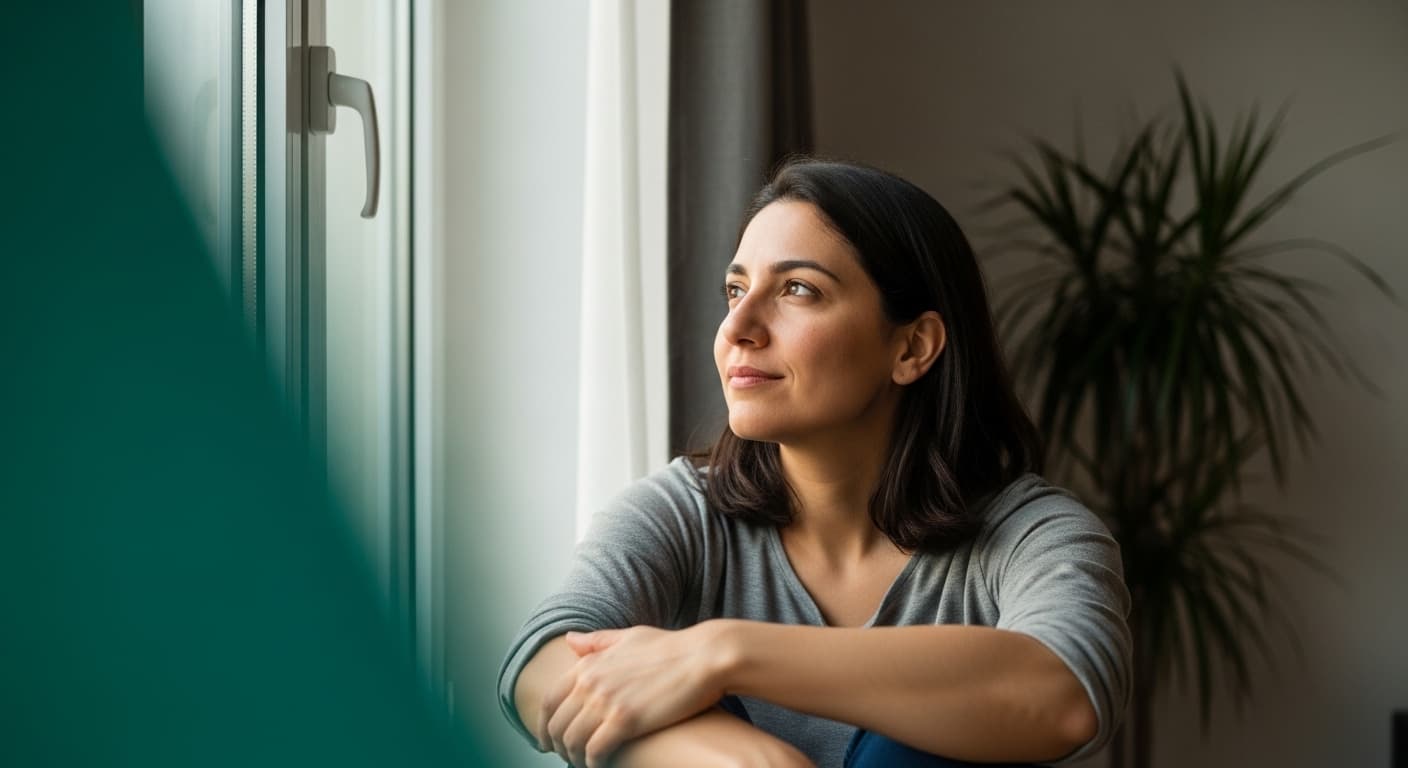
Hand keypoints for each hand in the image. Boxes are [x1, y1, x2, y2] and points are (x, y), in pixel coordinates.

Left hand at [538, 624, 730, 766]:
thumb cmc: (672, 648)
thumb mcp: (629, 637)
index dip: (543, 724)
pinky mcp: (625, 721)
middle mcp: (591, 682)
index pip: (550, 700)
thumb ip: (597, 642)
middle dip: (557, 745)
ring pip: (573, 740)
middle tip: (564, 756)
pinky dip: (592, 763)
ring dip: (574, 756)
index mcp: (589, 664)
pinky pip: (595, 751)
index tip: (547, 739)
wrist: (705, 658)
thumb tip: (570, 640)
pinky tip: (599, 766)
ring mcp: (606, 702)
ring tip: (583, 763)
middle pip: (557, 724)